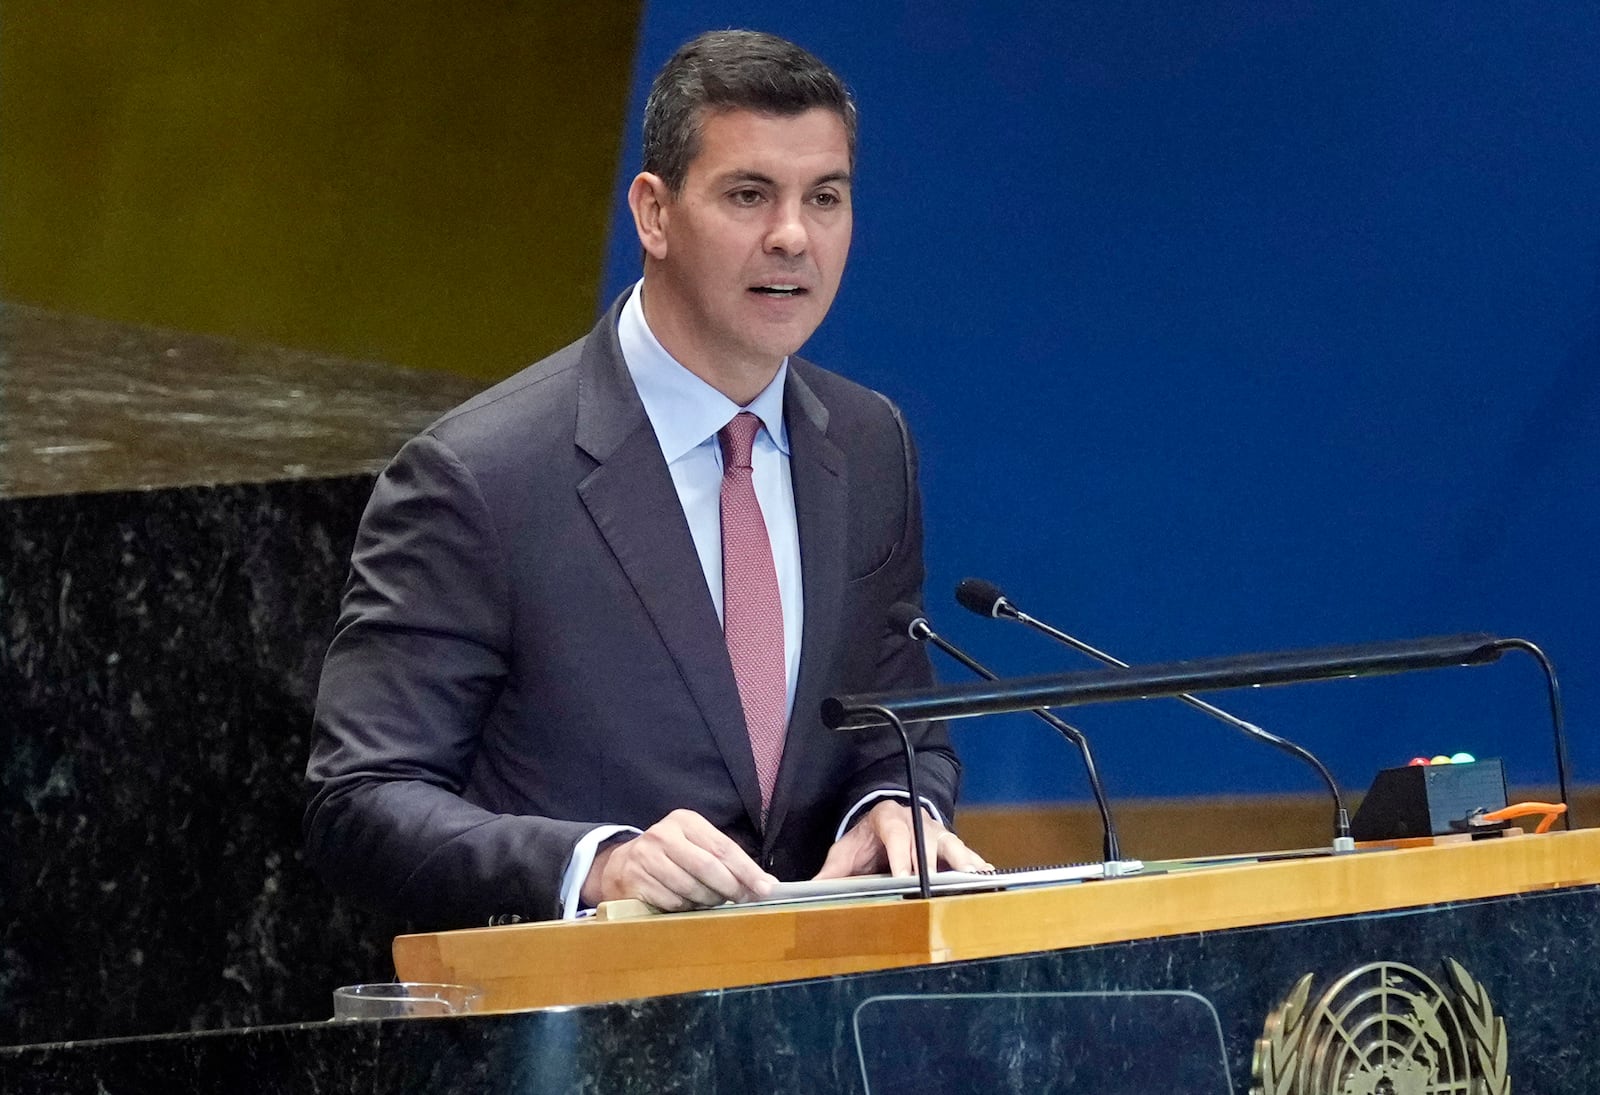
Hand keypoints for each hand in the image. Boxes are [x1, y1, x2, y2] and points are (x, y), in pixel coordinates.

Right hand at [580, 809, 777, 910]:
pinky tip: (686, 903)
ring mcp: (645, 857)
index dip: (747, 870)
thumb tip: (764, 883)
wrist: (620, 866)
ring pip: (691, 888)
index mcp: (684, 821)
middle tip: (744, 901)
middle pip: (708, 867)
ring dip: (708, 901)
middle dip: (731, 888)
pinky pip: (673, 902)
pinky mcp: (634, 881)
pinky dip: (685, 908)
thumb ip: (726, 861)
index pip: (722, 847)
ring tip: (711, 900)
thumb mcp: (695, 846)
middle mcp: (663, 835)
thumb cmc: (670, 857)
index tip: (766, 888)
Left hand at [812, 799, 992, 880]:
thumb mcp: (846, 851)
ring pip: (954, 845)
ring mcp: (937, 832)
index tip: (903, 878)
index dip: (901, 857)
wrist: (885, 820)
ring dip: (965, 863)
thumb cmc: (865, 840)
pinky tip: (989, 879)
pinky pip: (967, 855)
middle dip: (938, 862)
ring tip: (978, 880)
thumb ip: (831, 872)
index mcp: (888, 818)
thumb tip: (809, 891)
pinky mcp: (950, 845)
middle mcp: (917, 821)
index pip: (895, 835)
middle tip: (944, 883)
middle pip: (930, 839)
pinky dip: (978, 867)